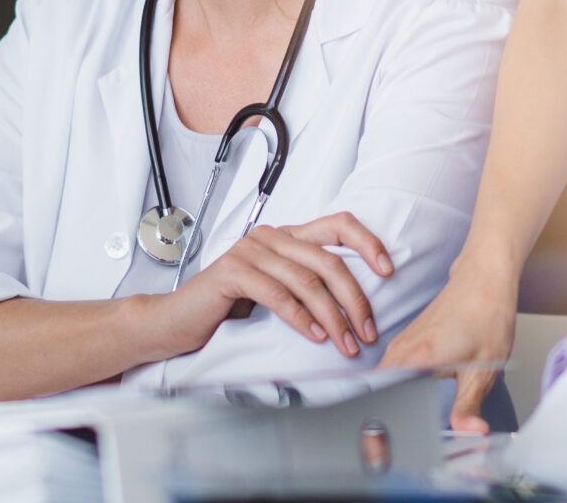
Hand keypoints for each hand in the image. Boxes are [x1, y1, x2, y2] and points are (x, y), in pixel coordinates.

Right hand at [158, 212, 393, 359]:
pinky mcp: (233, 272)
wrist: (177, 322)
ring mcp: (250, 251)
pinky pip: (277, 294)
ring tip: (346, 343)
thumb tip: (358, 306)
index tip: (389, 270)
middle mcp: (271, 237)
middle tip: (368, 331)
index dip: (368, 242)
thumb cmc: (228, 311)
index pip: (337, 223)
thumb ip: (307, 286)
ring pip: (306, 281)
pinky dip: (300, 318)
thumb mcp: (278, 293)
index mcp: (287, 236)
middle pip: (328, 260)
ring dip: (333, 317)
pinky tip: (314, 336)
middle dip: (355, 299)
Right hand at [381, 271, 515, 433]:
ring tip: (406, 421)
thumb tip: (468, 432)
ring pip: (383, 383)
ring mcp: (402, 344)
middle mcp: (401, 351)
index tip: (388, 443)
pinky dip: (399, 388)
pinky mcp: (407, 341)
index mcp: (415, 360)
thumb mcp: (483, 370)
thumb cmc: (485, 315)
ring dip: (392, 402)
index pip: (379, 401)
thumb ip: (468, 407)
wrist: (484, 279)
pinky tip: (416, 396)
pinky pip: (392, 371)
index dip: (382, 425)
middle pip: (377, 394)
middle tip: (397, 440)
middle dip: (385, 418)